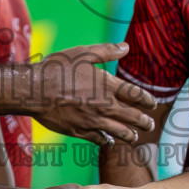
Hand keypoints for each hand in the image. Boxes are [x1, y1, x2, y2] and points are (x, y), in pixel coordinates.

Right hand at [25, 43, 153, 144]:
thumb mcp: (83, 53)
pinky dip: (107, 141)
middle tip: (150, 124)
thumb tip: (126, 47)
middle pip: (132, 117)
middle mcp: (104, 105)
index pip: (135, 95)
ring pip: (119, 132)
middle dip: (144, 121)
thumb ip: (106, 51)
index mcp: (107, 85)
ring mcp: (93, 121)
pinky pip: (100, 139)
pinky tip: (110, 141)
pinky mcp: (80, 131)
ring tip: (135, 137)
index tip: (153, 104)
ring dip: (130, 135)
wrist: (35, 90)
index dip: (147, 100)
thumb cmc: (58, 69)